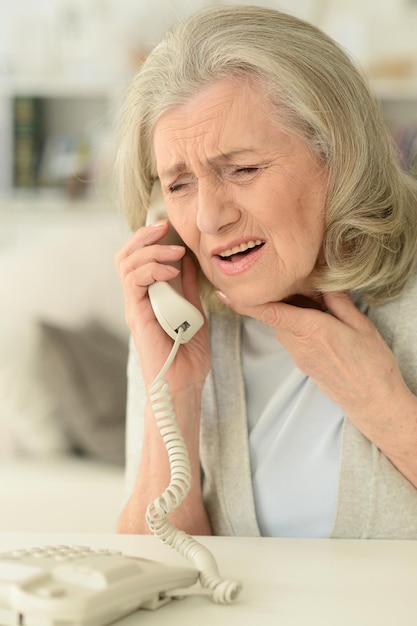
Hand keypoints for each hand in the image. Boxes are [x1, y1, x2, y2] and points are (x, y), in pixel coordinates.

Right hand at [115, 221, 209, 390]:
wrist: (183, 383)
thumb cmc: (188, 355)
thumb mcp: (194, 313)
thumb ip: (188, 289)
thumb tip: (189, 262)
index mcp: (148, 297)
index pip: (137, 259)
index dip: (148, 239)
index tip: (169, 228)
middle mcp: (137, 299)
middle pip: (126, 256)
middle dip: (144, 236)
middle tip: (165, 227)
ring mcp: (135, 306)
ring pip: (127, 265)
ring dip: (151, 251)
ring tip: (175, 251)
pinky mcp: (136, 315)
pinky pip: (134, 282)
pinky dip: (151, 270)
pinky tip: (171, 270)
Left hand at [216, 290, 405, 420]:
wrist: (373, 401)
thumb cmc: (372, 364)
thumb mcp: (361, 325)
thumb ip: (339, 301)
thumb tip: (324, 280)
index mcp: (312, 329)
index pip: (270, 313)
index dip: (245, 303)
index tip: (224, 293)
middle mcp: (299, 343)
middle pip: (275, 314)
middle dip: (277, 296)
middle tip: (291, 280)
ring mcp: (299, 355)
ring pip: (283, 325)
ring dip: (290, 310)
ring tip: (313, 298)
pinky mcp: (302, 362)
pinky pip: (292, 336)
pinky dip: (298, 323)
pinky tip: (318, 319)